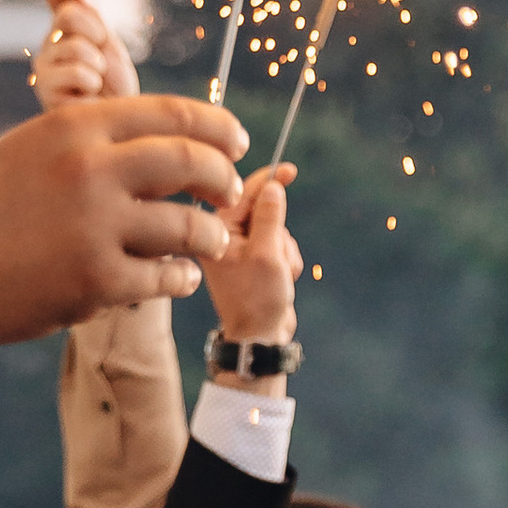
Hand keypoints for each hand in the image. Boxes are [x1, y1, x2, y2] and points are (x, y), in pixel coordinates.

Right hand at [0, 98, 244, 340]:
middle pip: (194, 163)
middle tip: (232, 193)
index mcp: (74, 124)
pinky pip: (168, 277)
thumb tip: (172, 139)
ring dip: (210, 236)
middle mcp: (89, 167)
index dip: (218, 130)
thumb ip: (97, 141)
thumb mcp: (34, 149)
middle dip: (225, 179)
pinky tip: (176, 277)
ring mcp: (95, 225)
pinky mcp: (96, 280)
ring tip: (207, 240)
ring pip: (190, 225)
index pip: (173, 114)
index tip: (237, 144)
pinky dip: (181, 278)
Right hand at [32, 0, 137, 107]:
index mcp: (63, 29)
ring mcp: (44, 67)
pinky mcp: (46, 90)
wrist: (119, 122)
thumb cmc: (114, 86)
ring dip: (97, 64)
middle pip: (68, 14)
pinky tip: (87, 96)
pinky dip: (93, 83)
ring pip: (75, 46)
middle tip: (101, 59)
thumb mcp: (106, 43)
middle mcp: (48, 45)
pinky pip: (78, 73)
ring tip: (96, 81)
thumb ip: (89, 15)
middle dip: (96, 33)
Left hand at [204, 164, 300, 348]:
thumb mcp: (267, 254)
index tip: (290, 170)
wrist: (260, 337)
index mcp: (216, 232)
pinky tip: (282, 278)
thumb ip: (269, 217)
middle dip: (279, 232)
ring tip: (279, 273)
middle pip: (264, 211)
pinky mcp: (254, 259)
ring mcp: (240, 249)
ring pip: (276, 229)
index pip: (243, 194)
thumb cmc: (258, 299)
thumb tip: (273, 186)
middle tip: (278, 256)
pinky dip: (287, 259)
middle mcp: (224, 237)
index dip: (269, 180)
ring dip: (285, 249)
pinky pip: (280, 245)